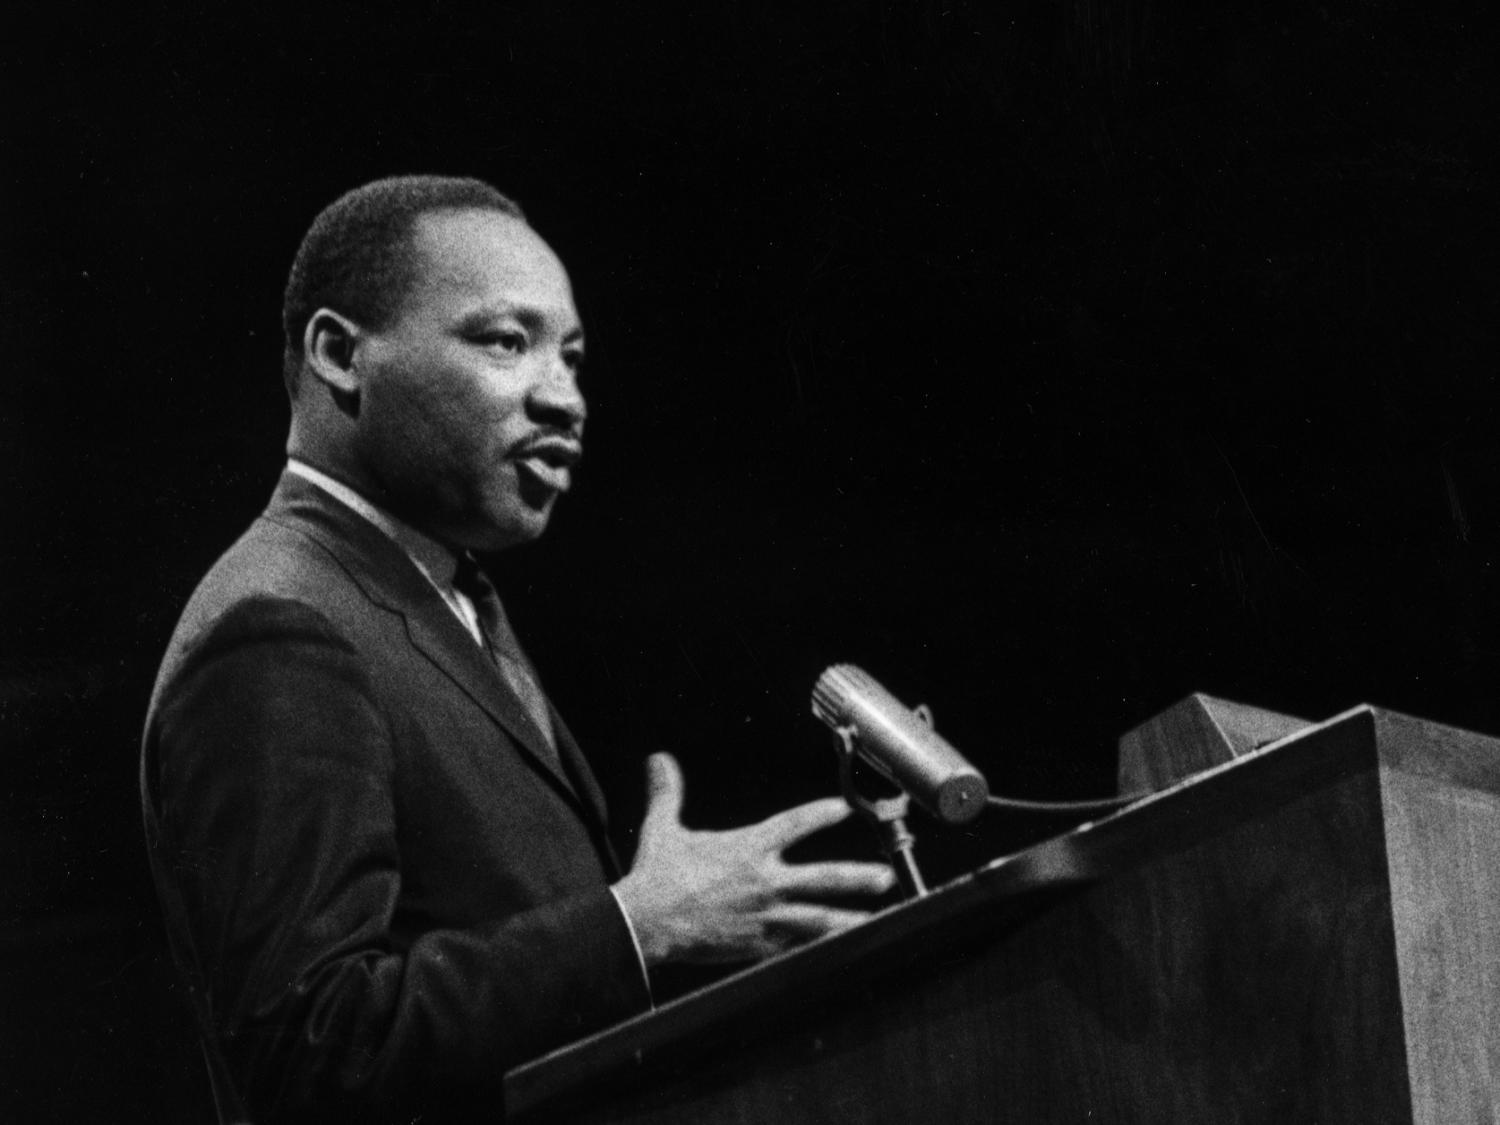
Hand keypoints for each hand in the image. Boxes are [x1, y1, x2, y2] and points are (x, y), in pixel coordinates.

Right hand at [612, 753, 895, 966]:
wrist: (645, 924)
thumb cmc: (656, 876)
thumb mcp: (662, 828)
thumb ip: (668, 793)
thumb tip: (658, 759)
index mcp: (748, 848)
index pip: (796, 824)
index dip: (824, 813)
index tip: (846, 808)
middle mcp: (764, 881)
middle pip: (824, 877)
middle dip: (858, 877)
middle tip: (886, 876)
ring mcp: (766, 916)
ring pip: (819, 918)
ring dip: (850, 918)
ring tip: (878, 920)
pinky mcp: (758, 946)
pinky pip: (797, 946)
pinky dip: (819, 948)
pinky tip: (840, 951)